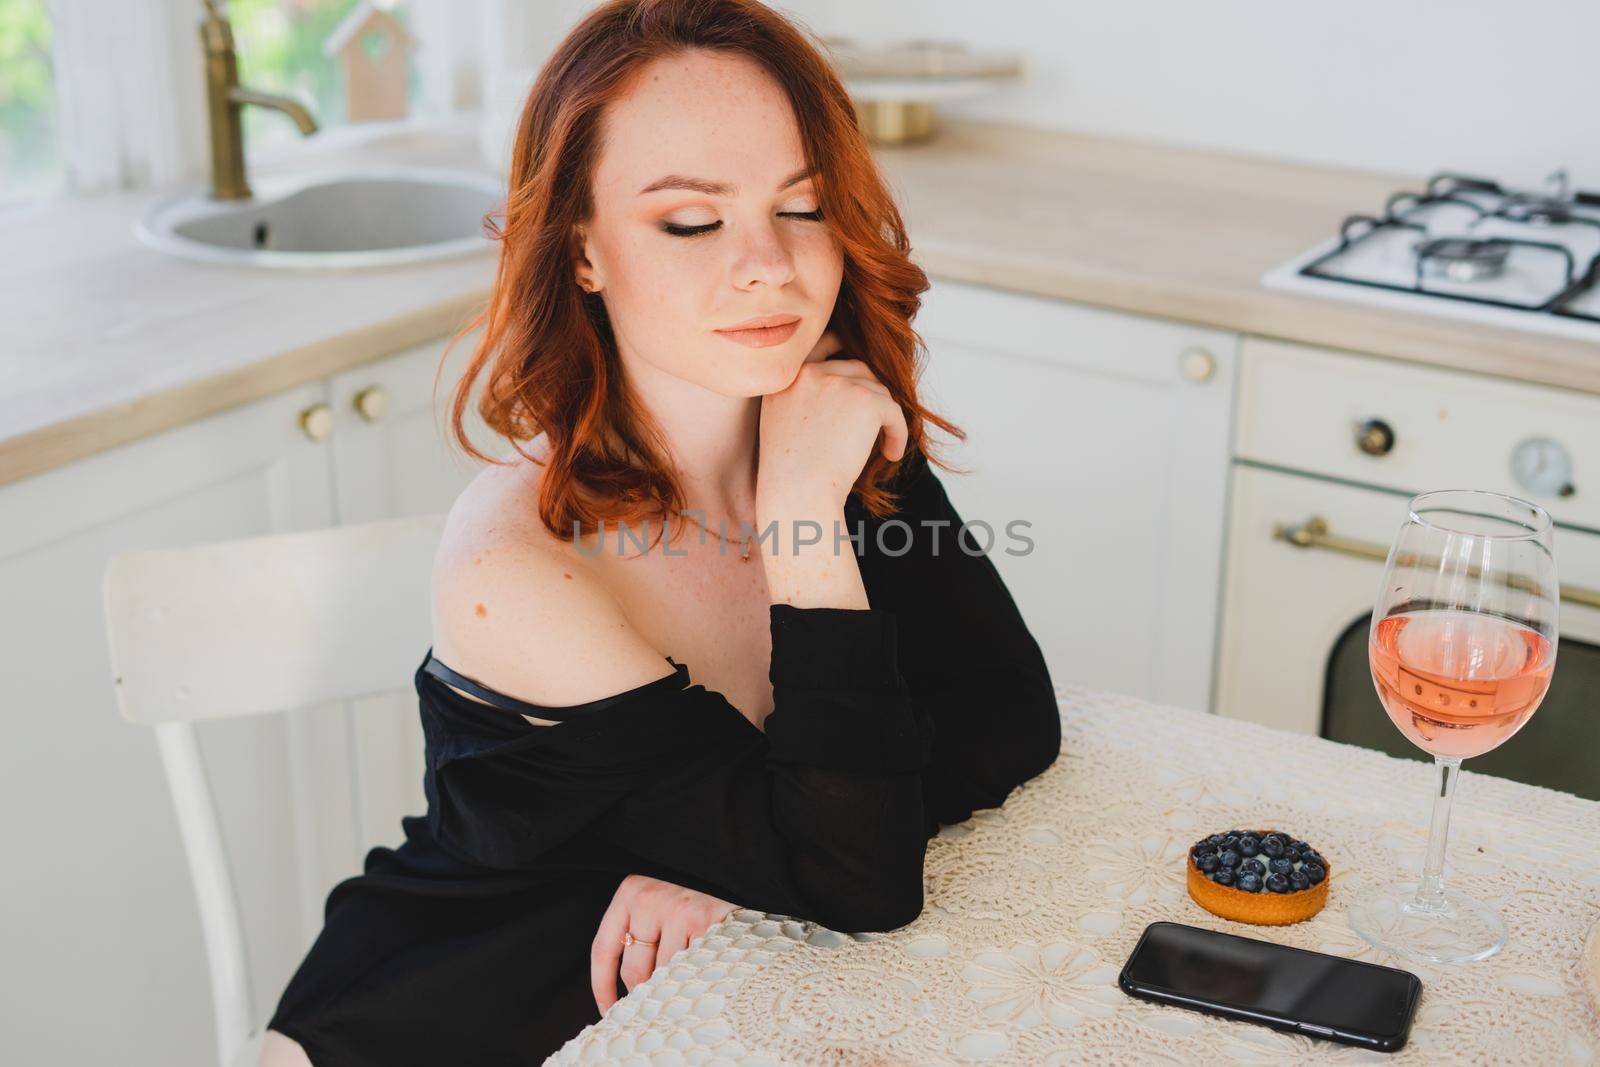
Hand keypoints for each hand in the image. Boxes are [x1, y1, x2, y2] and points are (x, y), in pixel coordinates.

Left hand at [590, 874, 735, 1013]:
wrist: (738, 877)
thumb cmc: (692, 902)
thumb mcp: (656, 908)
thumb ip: (638, 938)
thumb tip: (620, 999)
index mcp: (630, 893)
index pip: (603, 949)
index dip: (602, 987)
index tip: (609, 1012)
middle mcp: (650, 898)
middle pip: (634, 971)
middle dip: (644, 994)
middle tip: (658, 1005)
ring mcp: (679, 910)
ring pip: (665, 975)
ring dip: (675, 987)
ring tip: (690, 983)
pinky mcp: (707, 924)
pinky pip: (693, 970)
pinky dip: (698, 979)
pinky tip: (708, 974)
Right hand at [756, 330, 908, 514]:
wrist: (797, 493)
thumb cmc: (789, 474)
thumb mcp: (781, 425)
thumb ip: (804, 399)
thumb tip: (847, 393)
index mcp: (786, 378)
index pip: (820, 346)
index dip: (843, 348)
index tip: (858, 366)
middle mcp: (810, 373)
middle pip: (857, 369)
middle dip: (871, 396)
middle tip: (876, 423)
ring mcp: (838, 382)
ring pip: (878, 391)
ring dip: (884, 418)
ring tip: (884, 448)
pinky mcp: (866, 399)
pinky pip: (893, 411)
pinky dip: (897, 432)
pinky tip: (891, 454)